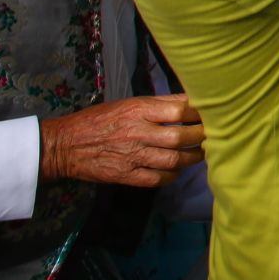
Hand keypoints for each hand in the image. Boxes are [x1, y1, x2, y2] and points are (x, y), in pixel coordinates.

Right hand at [38, 94, 204, 188]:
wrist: (64, 145)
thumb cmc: (100, 119)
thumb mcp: (128, 103)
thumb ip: (159, 103)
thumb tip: (192, 100)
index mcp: (138, 109)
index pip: (179, 109)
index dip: (201, 113)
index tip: (214, 114)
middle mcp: (137, 132)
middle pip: (180, 136)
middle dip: (202, 137)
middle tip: (213, 135)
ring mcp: (132, 156)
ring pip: (174, 160)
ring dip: (192, 158)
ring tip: (200, 153)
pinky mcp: (126, 176)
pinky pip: (158, 179)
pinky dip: (172, 175)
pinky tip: (177, 169)